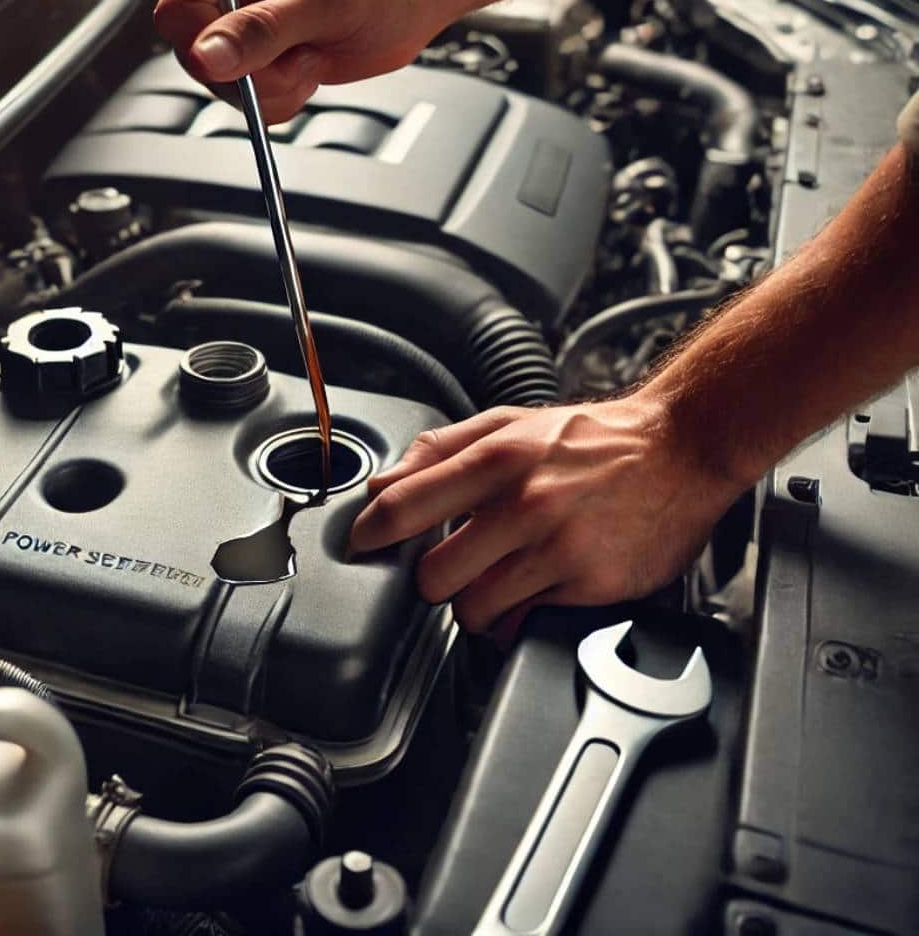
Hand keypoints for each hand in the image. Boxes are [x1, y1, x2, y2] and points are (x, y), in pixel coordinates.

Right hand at [153, 0, 447, 122]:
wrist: (413, 1)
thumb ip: (262, 28)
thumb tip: (207, 56)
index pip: (178, 9)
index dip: (199, 40)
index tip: (232, 57)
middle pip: (196, 57)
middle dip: (247, 72)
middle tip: (294, 59)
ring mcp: (244, 32)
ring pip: (223, 86)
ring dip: (269, 89)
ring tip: (309, 57)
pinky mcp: (263, 63)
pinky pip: (250, 103)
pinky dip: (280, 101)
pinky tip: (308, 70)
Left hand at [349, 394, 745, 639]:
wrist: (681, 448)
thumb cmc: (592, 439)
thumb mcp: (512, 423)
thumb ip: (441, 450)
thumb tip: (383, 482)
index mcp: (500, 457)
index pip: (406, 504)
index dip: (372, 533)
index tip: (364, 545)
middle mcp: (527, 503)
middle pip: (434, 575)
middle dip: (431, 580)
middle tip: (445, 568)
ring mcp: (560, 548)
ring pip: (475, 607)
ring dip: (471, 604)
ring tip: (489, 582)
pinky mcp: (592, 584)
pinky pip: (523, 622)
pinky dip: (513, 618)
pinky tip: (525, 593)